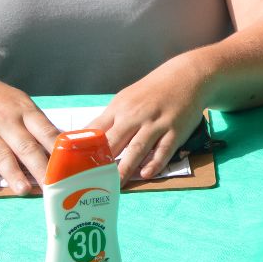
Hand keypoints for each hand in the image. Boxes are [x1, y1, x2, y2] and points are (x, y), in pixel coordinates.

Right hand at [0, 71, 57, 193]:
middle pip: (26, 146)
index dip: (57, 150)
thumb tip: (58, 146)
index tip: (67, 167)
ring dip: (13, 174)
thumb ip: (35, 124)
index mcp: (24, 110)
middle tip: (51, 186)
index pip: (46, 131)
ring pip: (1, 154)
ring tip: (24, 190)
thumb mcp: (19, 103)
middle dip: (40, 167)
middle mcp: (5, 120)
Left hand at [87, 57, 206, 184]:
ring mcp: (156, 123)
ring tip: (114, 186)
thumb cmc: (153, 90)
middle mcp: (136, 116)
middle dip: (101, 164)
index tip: (73, 167)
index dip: (83, 150)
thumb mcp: (126, 98)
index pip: (95, 131)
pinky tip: (146, 174)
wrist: (188, 75)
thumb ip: (110, 119)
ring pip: (137, 149)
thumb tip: (88, 141)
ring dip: (125, 169)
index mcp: (119, 108)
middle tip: (90, 184)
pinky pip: (163, 150)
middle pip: (113, 142)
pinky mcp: (175, 130)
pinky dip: (155, 163)